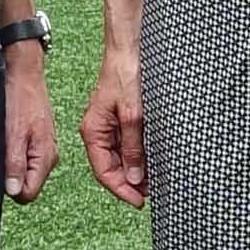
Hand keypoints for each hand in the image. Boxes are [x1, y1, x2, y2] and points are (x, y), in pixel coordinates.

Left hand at [3, 45, 58, 203]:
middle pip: (26, 185)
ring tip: (0, 145)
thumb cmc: (19, 99)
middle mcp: (47, 156)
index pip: (28, 193)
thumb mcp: (14, 134)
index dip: (10, 189)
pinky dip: (10, 154)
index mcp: (45, 157)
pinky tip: (3, 140)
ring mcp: (42, 148)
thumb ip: (15, 163)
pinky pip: (22, 158)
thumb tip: (14, 191)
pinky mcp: (34, 140)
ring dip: (9, 165)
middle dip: (9, 177)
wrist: (23, 73)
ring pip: (23, 172)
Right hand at [81, 49, 146, 204]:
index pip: (104, 171)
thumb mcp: (132, 115)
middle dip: (131, 183)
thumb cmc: (125, 75)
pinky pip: (128, 145)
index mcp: (93, 132)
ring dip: (136, 171)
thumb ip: (132, 147)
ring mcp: (110, 126)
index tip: (140, 201)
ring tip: (155, 181)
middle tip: (152, 193)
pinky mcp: (121, 119)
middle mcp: (99, 132)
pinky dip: (140, 155)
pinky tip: (152, 161)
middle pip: (112, 168)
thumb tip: (133, 177)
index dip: (121, 190)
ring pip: (122, 158)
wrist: (129, 48)